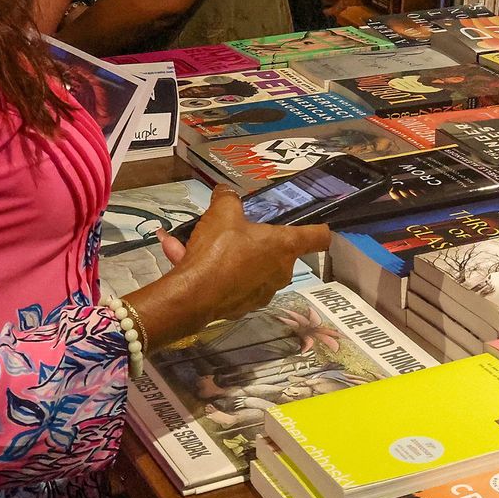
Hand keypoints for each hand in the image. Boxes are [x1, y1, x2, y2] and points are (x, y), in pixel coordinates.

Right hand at [127, 186, 331, 345]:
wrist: (194, 295)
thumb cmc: (220, 248)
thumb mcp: (222, 213)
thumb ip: (227, 198)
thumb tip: (225, 191)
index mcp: (285, 246)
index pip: (317, 237)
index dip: (320, 229)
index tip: (320, 226)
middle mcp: (281, 271)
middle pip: (276, 251)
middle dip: (254, 240)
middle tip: (231, 229)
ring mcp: (263, 292)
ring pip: (246, 266)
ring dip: (225, 254)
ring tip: (194, 241)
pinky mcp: (242, 306)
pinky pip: (228, 281)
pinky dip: (210, 270)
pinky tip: (179, 254)